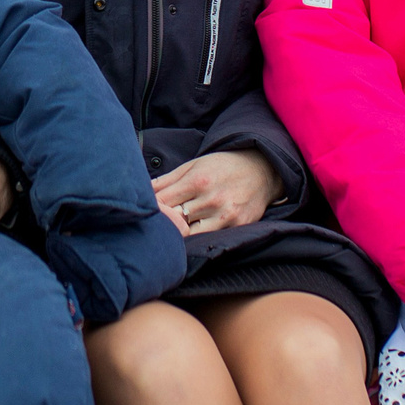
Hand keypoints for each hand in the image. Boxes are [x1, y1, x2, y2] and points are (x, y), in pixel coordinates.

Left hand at [151, 150, 278, 236]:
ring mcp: (224, 215)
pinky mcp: (236, 227)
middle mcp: (210, 199)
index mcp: (196, 181)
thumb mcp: (193, 165)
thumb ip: (167, 180)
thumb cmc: (222, 167)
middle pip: (174, 220)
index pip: (162, 202)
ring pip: (189, 234)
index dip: (151, 209)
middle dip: (163, 222)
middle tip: (154, 225)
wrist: (261, 170)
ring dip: (179, 233)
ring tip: (173, 231)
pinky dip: (197, 238)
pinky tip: (192, 234)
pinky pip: (209, 238)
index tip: (146, 211)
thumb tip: (142, 191)